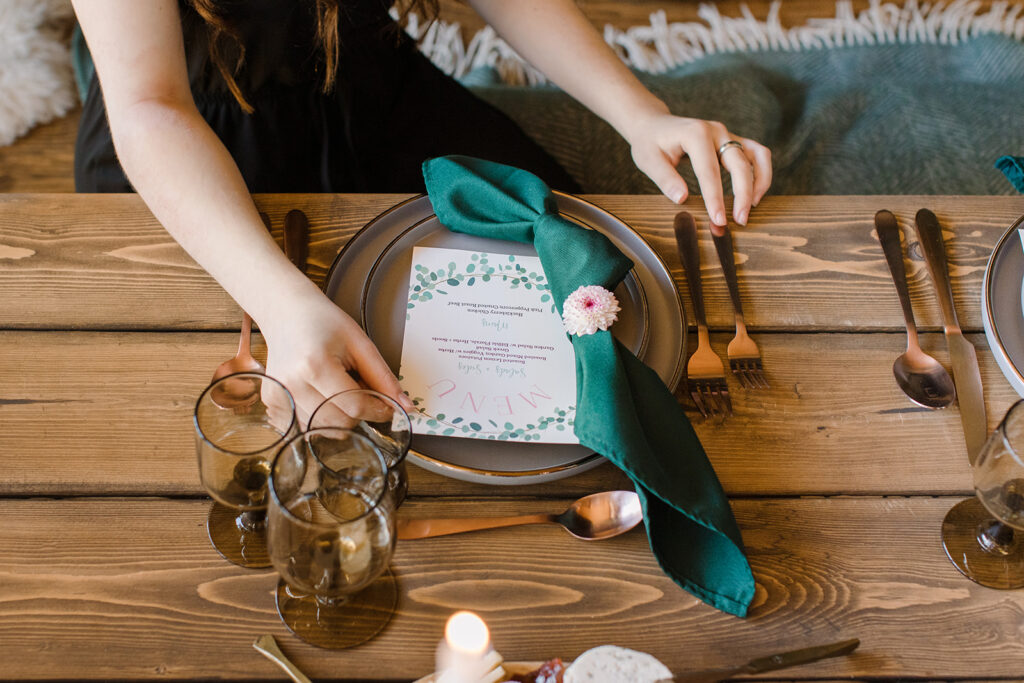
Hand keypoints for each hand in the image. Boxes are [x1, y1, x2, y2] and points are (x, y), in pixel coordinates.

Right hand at [259, 293, 413, 425]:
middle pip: (340, 423)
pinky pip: (306, 428)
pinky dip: (320, 418)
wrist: (286, 312)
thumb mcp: (360, 343)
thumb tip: (405, 406)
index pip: (355, 407)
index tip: (388, 407)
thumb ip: (383, 378)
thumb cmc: (323, 323)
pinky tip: (320, 395)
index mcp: (315, 366)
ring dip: (339, 415)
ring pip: (324, 429)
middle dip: (358, 412)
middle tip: (356, 387)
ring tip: (335, 387)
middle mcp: (292, 385)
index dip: (378, 410)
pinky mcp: (272, 404)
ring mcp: (279, 397)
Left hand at [626, 113, 771, 234]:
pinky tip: (754, 195)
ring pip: (757, 155)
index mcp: (695, 134)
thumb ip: (665, 179)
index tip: (719, 220)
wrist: (654, 124)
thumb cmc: (650, 143)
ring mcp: (727, 134)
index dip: (715, 198)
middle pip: (740, 163)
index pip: (709, 171)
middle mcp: (716, 131)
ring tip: (752, 207)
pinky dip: (761, 173)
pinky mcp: (733, 140)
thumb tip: (682, 199)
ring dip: (759, 182)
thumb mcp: (648, 160)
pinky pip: (757, 154)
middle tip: (740, 221)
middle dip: (742, 194)